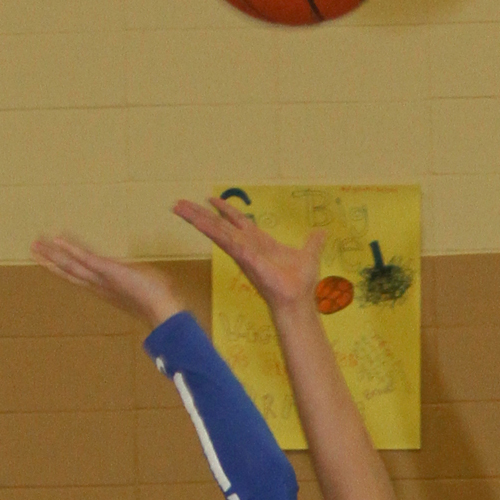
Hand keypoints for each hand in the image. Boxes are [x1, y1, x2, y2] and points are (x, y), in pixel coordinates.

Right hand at [31, 237, 179, 328]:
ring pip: (70, 265)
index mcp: (105, 288)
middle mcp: (98, 285)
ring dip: (52, 254)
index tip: (51, 260)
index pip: (80, 276)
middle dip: (50, 260)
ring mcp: (100, 279)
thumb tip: (145, 275)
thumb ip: (137, 279)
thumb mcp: (144, 285)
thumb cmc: (159, 300)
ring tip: (35, 244)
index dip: (64, 267)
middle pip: (68, 271)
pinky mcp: (106, 270)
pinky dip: (70, 249)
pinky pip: (84, 258)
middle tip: (32, 249)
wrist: (162, 309)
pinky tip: (57, 239)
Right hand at [172, 196, 323, 314]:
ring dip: (196, 219)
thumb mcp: (309, 255)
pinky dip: (211, 230)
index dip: (224, 210)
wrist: (298, 301)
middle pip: (218, 225)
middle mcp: (246, 246)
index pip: (237, 222)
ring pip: (216, 231)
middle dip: (199, 214)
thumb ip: (313, 243)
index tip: (210, 198)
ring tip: (178, 207)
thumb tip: (321, 232)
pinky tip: (198, 222)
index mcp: (258, 242)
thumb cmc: (300, 283)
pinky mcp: (244, 257)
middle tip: (179, 203)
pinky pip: (225, 241)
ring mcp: (242, 252)